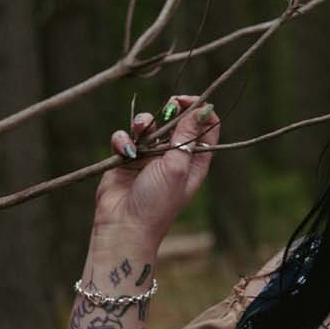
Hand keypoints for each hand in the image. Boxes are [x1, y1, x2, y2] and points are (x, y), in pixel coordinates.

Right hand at [94, 92, 220, 244]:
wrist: (124, 226)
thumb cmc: (156, 203)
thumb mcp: (177, 166)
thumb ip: (187, 136)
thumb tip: (204, 108)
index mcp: (194, 161)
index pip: (206, 128)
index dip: (199, 110)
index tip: (187, 101)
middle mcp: (174, 157)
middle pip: (177, 120)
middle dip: (170, 109)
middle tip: (167, 107)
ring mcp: (149, 157)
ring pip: (149, 125)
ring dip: (143, 122)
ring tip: (139, 130)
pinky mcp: (126, 159)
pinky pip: (125, 136)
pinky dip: (122, 139)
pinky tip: (124, 152)